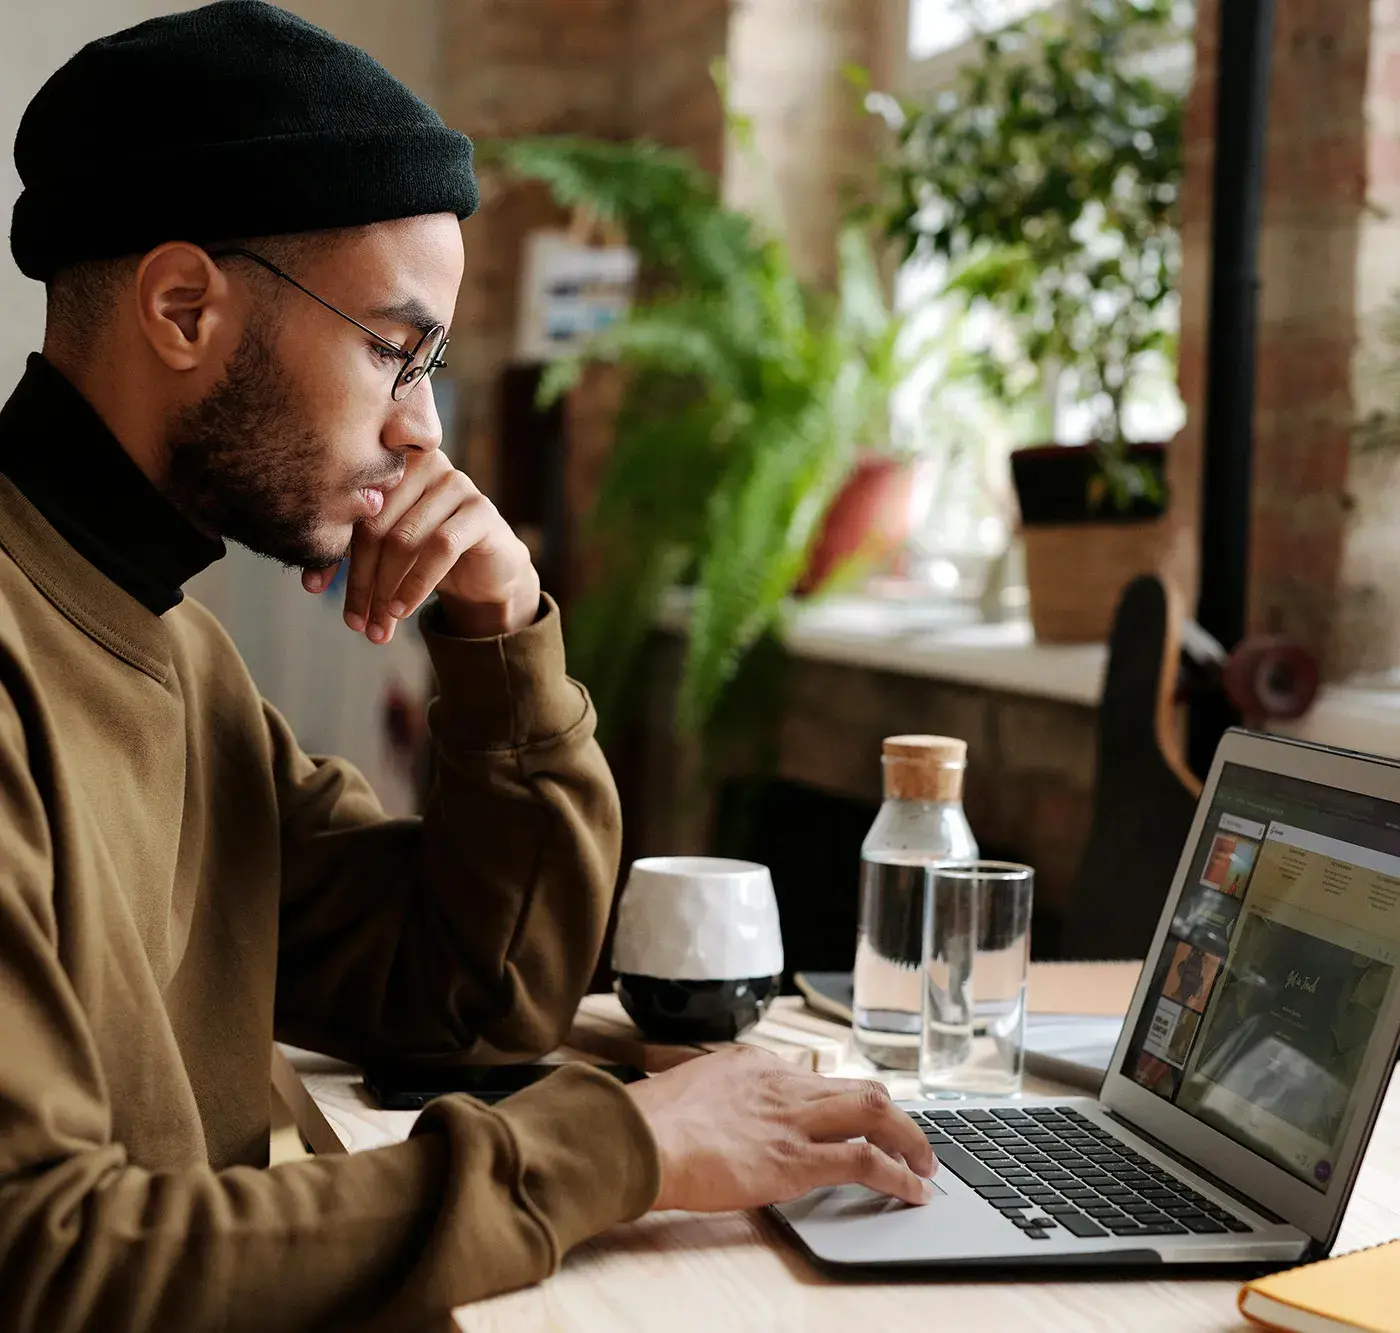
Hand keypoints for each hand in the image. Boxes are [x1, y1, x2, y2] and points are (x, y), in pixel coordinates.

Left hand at [303, 453, 540, 641]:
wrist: (486, 571)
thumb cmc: (427, 556)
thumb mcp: (384, 552)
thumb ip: (353, 552)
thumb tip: (311, 583)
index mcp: (390, 463)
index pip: (349, 507)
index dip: (329, 549)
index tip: (313, 588)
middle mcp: (423, 463)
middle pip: (375, 524)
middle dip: (360, 580)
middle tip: (354, 621)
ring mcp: (455, 483)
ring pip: (404, 539)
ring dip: (385, 588)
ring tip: (377, 626)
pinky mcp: (481, 510)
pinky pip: (441, 548)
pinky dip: (417, 584)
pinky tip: (402, 609)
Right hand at [625, 1048, 936, 1211]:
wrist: (639, 1138)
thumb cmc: (648, 1122)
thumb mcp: (686, 1089)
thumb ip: (714, 1096)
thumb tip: (712, 1114)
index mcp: (752, 1064)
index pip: (813, 1080)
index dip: (841, 1105)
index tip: (851, 1122)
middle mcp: (781, 1083)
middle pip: (859, 1088)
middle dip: (893, 1114)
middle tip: (912, 1139)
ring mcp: (792, 1120)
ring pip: (876, 1114)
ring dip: (909, 1140)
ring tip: (926, 1165)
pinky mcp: (795, 1161)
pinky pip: (865, 1162)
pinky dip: (899, 1175)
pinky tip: (914, 1191)